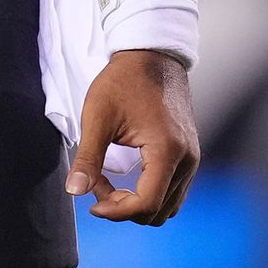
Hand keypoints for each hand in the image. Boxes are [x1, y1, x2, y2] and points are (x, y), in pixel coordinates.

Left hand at [67, 49, 198, 224]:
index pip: (146, 205)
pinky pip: (173, 191)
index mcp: (168, 149)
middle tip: (97, 184)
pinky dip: (149, 194)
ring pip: (167, 206)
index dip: (115, 212)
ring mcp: (192, 157)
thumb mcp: (99, 116)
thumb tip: (75, 191)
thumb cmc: (124, 80)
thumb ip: (87, 157)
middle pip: (157, 212)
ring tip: (110, 181)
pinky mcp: (189, 154)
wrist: (152, 55)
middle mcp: (187, 158)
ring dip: (136, 203)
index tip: (92, 203)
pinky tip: (128, 176)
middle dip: (123, 207)